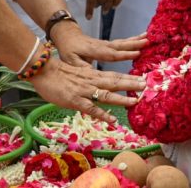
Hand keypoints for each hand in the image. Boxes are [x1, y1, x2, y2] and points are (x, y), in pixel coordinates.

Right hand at [29, 56, 144, 123]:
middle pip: (115, 82)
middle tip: (147, 86)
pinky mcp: (75, 100)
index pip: (114, 76)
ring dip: (121, 98)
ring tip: (135, 101)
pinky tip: (112, 120)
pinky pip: (91, 108)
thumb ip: (89, 80)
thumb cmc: (58, 74)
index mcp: (92, 75)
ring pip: (106, 94)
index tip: (143, 79)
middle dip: (131, 84)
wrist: (43, 71)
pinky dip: (102, 114)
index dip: (129, 78)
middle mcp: (91, 81)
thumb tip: (99, 86)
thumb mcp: (77, 75)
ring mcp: (84, 91)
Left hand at [51, 19, 146, 66]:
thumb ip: (81, 68)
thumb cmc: (68, 49)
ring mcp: (105, 44)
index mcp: (94, 51)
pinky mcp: (107, 44)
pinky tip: (140, 39)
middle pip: (120, 45)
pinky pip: (121, 42)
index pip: (111, 54)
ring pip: (122, 42)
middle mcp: (102, 46)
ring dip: (135, 40)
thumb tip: (93, 75)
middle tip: (147, 42)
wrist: (67, 35)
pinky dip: (131, 40)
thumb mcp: (70, 60)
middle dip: (134, 44)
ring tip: (148, 37)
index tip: (137, 53)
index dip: (124, 54)